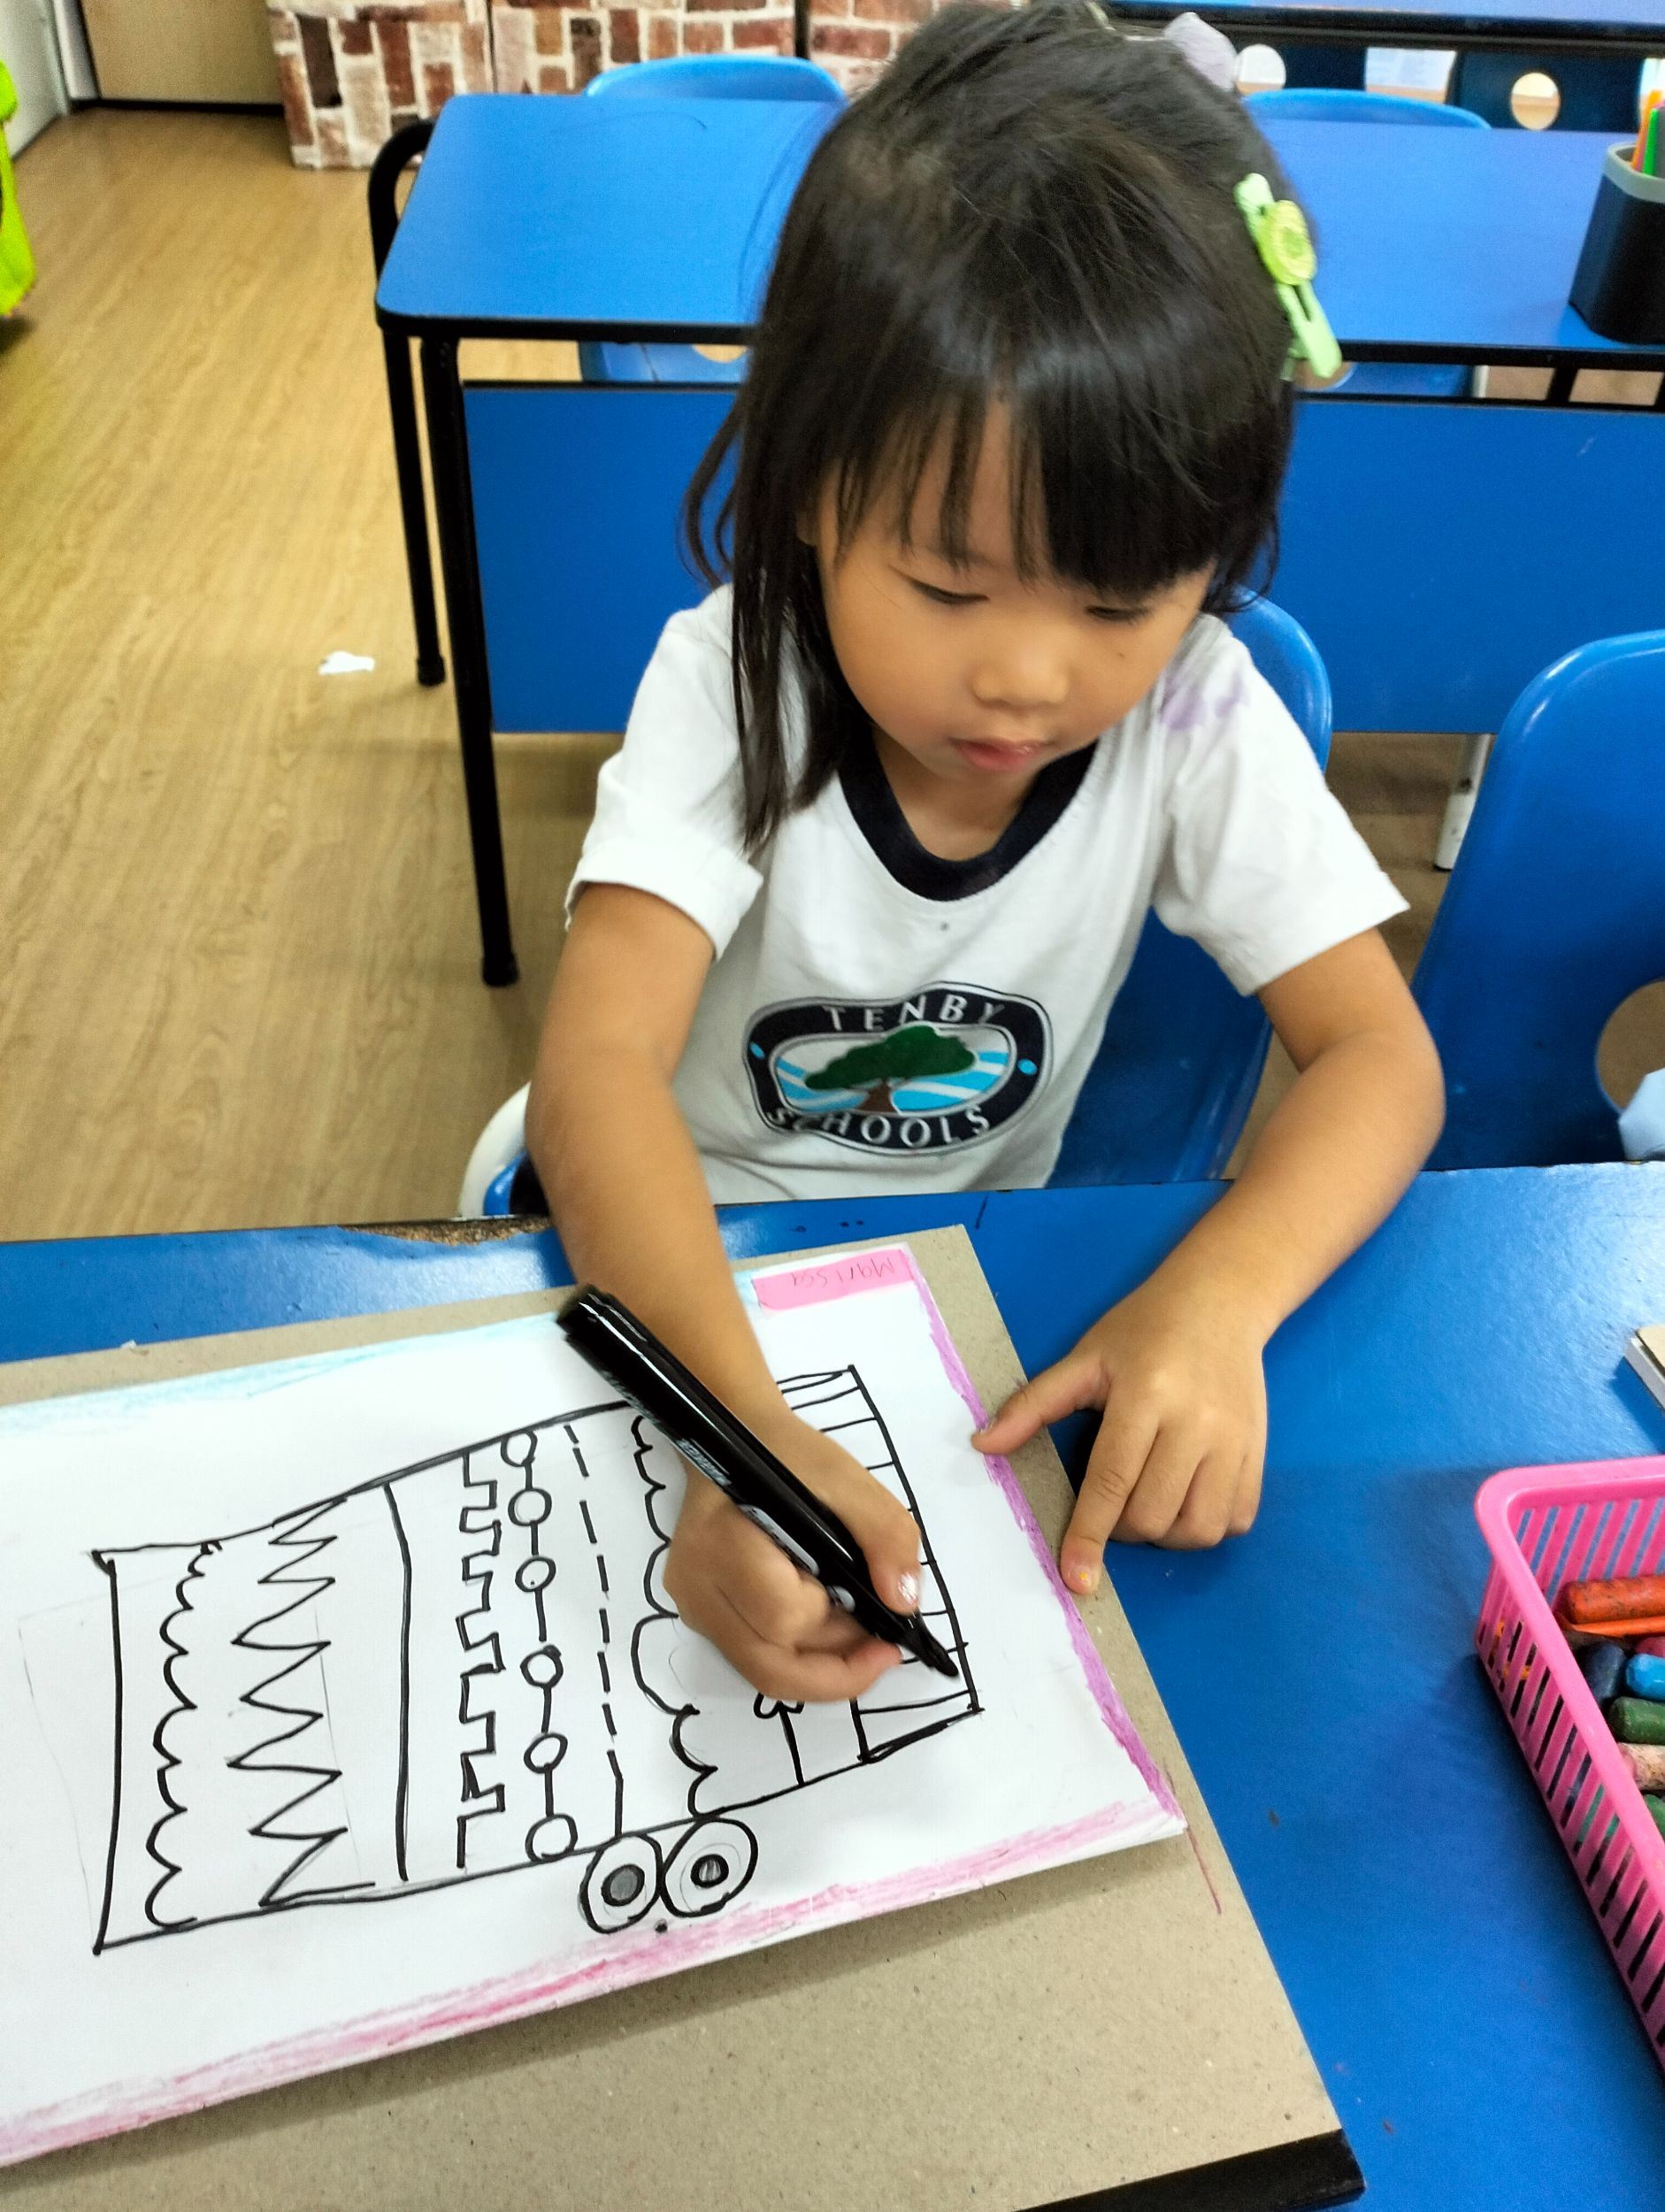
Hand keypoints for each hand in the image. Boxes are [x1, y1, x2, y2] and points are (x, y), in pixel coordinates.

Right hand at [662, 1411, 921, 1702]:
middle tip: (884, 1650)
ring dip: (822, 1663)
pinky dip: (801, 1654)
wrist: (738, 1434)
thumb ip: (883, 1533)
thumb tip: (904, 1602)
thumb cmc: (787, 1453)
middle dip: (837, 1670)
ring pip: (763, 1670)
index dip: (839, 1626)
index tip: (885, 1617)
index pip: (783, 1616)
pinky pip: (755, 1656)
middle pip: (769, 1665)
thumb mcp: (846, 1478)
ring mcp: (694, 1604)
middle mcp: (697, 1584)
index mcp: (722, 1542)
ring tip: (863, 1631)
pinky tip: (833, 1624)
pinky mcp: (702, 1612)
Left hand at [973, 1278, 1267, 1592]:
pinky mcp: (1259, 1453)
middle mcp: (1195, 1422)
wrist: (1220, 1300)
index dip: (1089, 1534)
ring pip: (1199, 1528)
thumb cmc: (1144, 1329)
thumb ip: (1033, 1405)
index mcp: (1145, 1395)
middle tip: (1113, 1504)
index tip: (1075, 1577)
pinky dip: (1205, 1527)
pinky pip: (1236, 1520)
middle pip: (1154, 1513)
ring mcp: (1234, 1441)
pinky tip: (1185, 1501)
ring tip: (1149, 1505)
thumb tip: (983, 1446)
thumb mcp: (1084, 1358)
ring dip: (1166, 1536)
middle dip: (1123, 1529)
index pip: (1112, 1480)